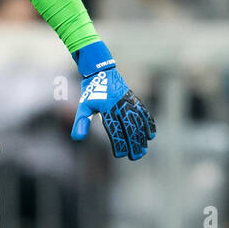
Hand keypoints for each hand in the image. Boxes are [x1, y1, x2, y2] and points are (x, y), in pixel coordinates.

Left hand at [70, 41, 154, 159]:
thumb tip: (77, 139)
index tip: (119, 155)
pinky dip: (149, 124)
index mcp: (108, 108)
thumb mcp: (83, 106)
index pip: (115, 129)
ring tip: (143, 150)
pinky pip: (143, 113)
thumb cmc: (90, 90)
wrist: (100, 70)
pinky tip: (151, 135)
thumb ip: (81, 122)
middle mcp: (120, 105)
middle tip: (134, 157)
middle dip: (133, 144)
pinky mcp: (133, 99)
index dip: (118, 143)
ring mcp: (129, 102)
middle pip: (130, 128)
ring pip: (139, 122)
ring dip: (142, 137)